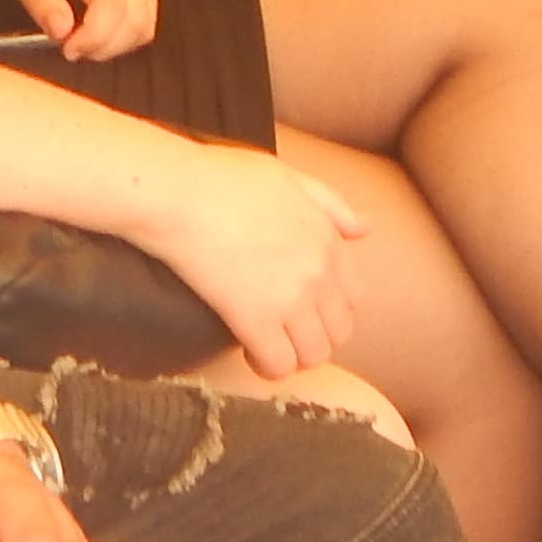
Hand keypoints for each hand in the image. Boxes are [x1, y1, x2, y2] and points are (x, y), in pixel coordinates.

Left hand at [0, 0, 157, 61]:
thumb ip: (41, 2)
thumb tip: (61, 32)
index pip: (113, 7)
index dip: (94, 38)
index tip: (68, 49)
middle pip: (136, 20)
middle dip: (104, 47)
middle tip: (72, 47)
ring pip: (145, 24)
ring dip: (117, 44)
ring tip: (84, 40)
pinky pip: (146, 16)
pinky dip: (127, 34)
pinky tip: (100, 32)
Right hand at [136, 145, 364, 377]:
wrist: (177, 192)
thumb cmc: (222, 177)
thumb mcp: (286, 176)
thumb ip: (329, 203)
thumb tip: (364, 229)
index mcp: (327, 239)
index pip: (353, 296)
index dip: (328, 306)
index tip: (302, 305)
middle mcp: (318, 273)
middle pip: (339, 332)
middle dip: (314, 334)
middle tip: (284, 328)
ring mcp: (290, 299)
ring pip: (314, 356)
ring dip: (294, 355)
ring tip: (268, 342)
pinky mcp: (255, 320)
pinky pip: (279, 365)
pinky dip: (266, 366)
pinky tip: (248, 350)